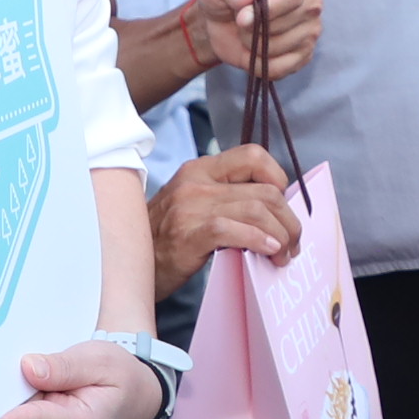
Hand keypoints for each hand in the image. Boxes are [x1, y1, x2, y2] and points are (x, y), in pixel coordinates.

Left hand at [0, 340, 161, 418]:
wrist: (133, 399)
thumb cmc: (119, 377)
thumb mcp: (100, 360)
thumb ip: (64, 367)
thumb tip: (28, 368)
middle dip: (4, 399)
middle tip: (14, 370)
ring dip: (7, 404)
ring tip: (33, 381)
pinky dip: (10, 410)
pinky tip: (26, 393)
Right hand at [148, 143, 300, 297]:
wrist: (125, 262)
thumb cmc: (165, 237)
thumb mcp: (192, 204)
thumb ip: (225, 197)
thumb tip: (274, 209)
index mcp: (200, 169)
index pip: (253, 155)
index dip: (278, 177)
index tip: (283, 206)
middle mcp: (196, 182)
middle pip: (265, 190)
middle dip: (289, 219)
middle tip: (293, 242)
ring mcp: (190, 207)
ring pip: (256, 209)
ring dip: (281, 235)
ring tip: (283, 255)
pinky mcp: (187, 234)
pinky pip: (234, 231)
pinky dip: (258, 241)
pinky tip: (267, 252)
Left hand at [179, 0, 321, 84]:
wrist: (221, 17)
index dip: (267, 9)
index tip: (242, 16)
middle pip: (286, 23)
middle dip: (254, 28)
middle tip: (242, 20)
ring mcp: (312, 28)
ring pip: (281, 46)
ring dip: (254, 45)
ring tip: (248, 32)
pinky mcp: (305, 54)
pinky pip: (282, 68)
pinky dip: (260, 64)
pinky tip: (254, 50)